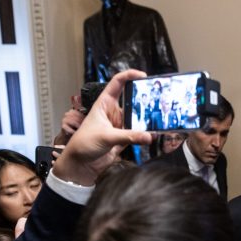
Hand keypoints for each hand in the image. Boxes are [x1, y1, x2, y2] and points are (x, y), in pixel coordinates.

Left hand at [51, 69, 151, 185]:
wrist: (80, 164)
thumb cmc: (83, 144)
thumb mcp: (106, 136)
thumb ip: (129, 136)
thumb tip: (148, 136)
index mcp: (104, 104)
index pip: (117, 83)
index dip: (129, 76)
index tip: (143, 76)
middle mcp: (113, 113)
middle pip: (131, 100)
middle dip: (144, 99)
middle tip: (158, 99)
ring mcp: (119, 126)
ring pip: (137, 118)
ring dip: (146, 119)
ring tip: (160, 118)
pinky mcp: (124, 139)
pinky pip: (138, 134)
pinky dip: (145, 134)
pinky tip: (154, 134)